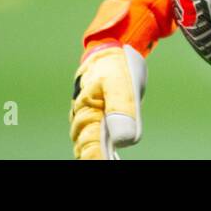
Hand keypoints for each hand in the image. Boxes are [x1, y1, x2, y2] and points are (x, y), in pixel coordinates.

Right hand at [69, 0, 173, 159]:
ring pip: (92, 143)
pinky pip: (102, 137)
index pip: (89, 143)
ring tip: (109, 163)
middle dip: (93, 158)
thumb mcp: (121, 82)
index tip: (103, 165)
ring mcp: (94, 115)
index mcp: (86, 109)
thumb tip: (125, 141)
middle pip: (87, 147)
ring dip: (98, 155)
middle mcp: (85, 116)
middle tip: (106, 166)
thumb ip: (122, 109)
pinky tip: (114, 157)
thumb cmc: (115, 61)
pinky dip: (106, 150)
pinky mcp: (105, 115)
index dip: (95, 157)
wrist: (115, 44)